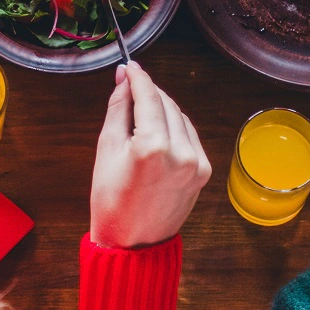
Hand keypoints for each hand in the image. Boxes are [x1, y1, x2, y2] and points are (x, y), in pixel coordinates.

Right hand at [88, 63, 211, 248]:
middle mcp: (180, 152)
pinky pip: (190, 135)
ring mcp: (196, 163)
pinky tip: (158, 132)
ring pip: (180, 117)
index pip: (148, 96)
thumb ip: (118, 109)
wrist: (132, 243)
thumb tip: (124, 80)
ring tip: (140, 113)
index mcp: (152, 147)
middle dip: (148, 92)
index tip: (129, 67)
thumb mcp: (106, 149)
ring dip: (162, 108)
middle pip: (166, 103)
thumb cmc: (111, 200)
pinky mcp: (204, 171)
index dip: (138, 77)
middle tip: (129, 88)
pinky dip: (175, 127)